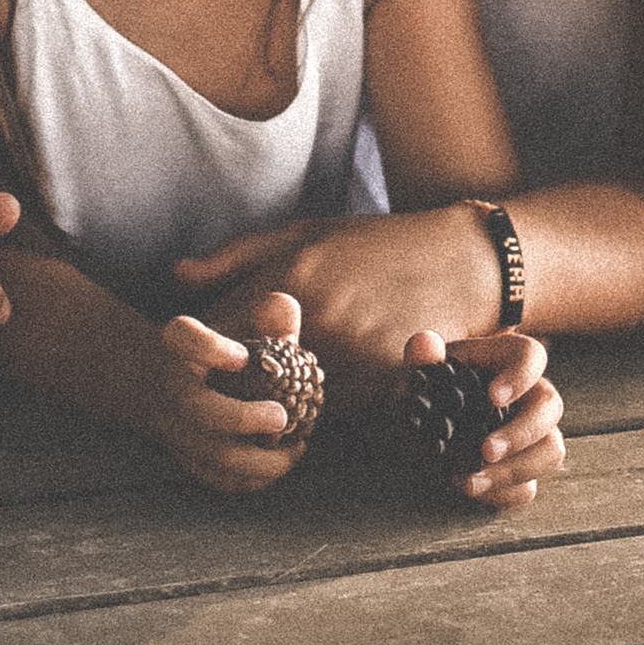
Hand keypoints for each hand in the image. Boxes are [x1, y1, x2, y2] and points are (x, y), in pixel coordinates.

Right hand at [153, 290, 315, 493]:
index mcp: (180, 344)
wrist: (175, 383)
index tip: (243, 356)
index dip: (209, 348)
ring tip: (296, 450)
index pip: (182, 337)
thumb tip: (288, 328)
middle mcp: (171, 387)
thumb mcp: (245, 319)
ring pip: (209, 453)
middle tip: (282, 417)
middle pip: (196, 408)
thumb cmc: (226, 344)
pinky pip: (216, 478)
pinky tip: (282, 464)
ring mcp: (175, 427)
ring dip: (256, 460)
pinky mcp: (186, 458)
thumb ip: (272, 313)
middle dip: (241, 418)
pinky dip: (251, 479)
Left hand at [175, 206, 511, 403]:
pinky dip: (315, 411)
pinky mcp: (382, 378)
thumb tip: (179, 277)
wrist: (465, 260)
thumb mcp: (307, 233)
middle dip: (232, 383)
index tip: (197, 359)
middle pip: (248, 374)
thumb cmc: (380, 242)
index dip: (199, 353)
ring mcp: (351, 350)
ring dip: (271, 403)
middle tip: (229, 384)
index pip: (220, 330)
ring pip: (287, 399)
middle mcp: (317, 314)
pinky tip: (316, 397)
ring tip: (268, 394)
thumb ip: (238, 256)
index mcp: (293, 274)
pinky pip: (330, 411)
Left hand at [404, 325, 564, 512]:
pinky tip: (471, 489)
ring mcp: (533, 433)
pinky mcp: (523, 467)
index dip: (520, 377)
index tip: (494, 397)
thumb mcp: (429, 367)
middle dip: (520, 433)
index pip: (532, 357)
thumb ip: (424, 355)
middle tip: (485, 450)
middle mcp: (530, 395)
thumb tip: (423, 344)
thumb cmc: (438, 383)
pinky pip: (530, 486)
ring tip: (472, 481)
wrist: (434, 414)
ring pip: (551, 452)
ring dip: (514, 471)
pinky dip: (503, 494)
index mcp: (510, 360)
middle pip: (550, 408)